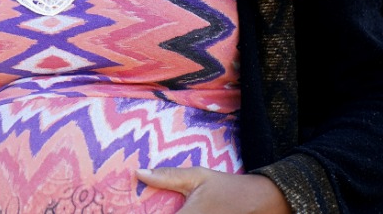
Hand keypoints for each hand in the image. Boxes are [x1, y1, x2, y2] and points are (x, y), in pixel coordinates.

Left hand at [137, 167, 290, 213]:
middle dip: (153, 212)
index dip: (137, 213)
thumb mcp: (198, 177)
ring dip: (165, 213)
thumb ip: (168, 177)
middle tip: (141, 206)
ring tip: (160, 207)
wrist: (260, 203)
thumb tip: (138, 173)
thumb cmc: (227, 188)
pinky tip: (176, 210)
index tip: (121, 208)